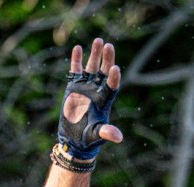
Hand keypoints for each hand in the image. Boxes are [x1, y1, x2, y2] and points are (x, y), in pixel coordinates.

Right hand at [57, 38, 122, 159]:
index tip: (115, 68)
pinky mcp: (74, 86)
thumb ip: (106, 132)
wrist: (74, 139)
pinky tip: (78, 48)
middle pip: (104, 71)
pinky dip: (77, 59)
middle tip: (108, 45)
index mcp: (104, 101)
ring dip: (95, 54)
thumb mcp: (97, 135)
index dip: (113, 77)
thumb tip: (119, 137)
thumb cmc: (88, 139)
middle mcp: (97, 91)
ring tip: (98, 40)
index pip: (111, 86)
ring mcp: (86, 87)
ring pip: (92, 67)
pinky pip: (76, 70)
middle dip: (106, 59)